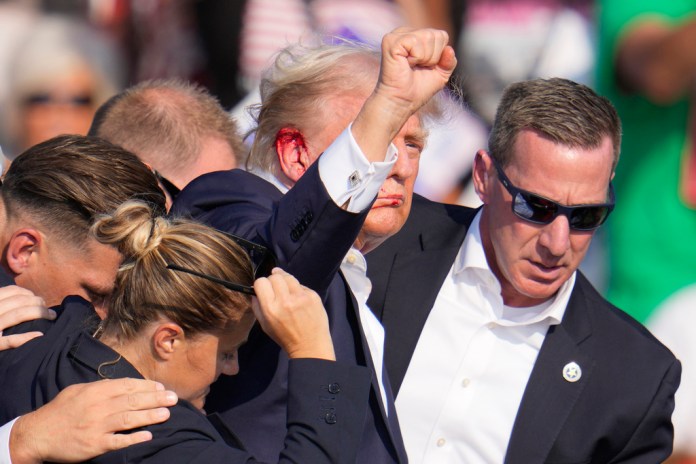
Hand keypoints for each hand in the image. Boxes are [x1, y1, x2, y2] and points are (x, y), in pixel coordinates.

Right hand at [0, 285, 53, 350]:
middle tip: (48, 310)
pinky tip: (39, 335)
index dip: (27, 293)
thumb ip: (2, 304)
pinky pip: (10, 341)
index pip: (10, 291)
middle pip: (18, 301)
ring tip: (51, 316)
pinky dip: (25, 337)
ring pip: (18, 315)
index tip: (36, 299)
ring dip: (39, 313)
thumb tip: (22, 297)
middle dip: (38, 303)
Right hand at [9, 378, 177, 463]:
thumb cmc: (60, 411)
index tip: (162, 388)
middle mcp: (98, 407)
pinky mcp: (94, 445)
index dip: (147, 387)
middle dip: (156, 399)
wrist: (37, 434)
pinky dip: (134, 438)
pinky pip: (118, 441)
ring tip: (167, 414)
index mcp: (95, 391)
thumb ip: (101, 386)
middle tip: (174, 398)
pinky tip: (148, 436)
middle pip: (132, 401)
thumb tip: (124, 383)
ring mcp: (96, 426)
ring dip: (150, 416)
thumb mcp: (78, 390)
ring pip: (129, 419)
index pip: (127, 386)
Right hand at [253, 268, 335, 359]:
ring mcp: (301, 297)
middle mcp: (285, 300)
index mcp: (271, 308)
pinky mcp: (313, 296)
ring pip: (289, 277)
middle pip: (275, 276)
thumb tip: (254, 291)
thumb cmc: (285, 337)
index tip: (263, 288)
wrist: (310, 346)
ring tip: (286, 288)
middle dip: (273, 280)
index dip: (260, 284)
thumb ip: (257, 307)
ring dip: (285, 280)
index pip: (261, 282)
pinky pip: (301, 285)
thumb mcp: (265, 326)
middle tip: (275, 288)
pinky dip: (298, 289)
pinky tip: (299, 299)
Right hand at [376, 27, 455, 115]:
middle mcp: (405, 32)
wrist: (401, 102)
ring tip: (411, 67)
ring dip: (424, 58)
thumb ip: (449, 61)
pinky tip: (405, 64)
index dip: (438, 55)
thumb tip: (449, 49)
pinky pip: (415, 41)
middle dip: (432, 57)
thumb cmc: (417, 90)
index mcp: (416, 36)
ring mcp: (396, 36)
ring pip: (427, 36)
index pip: (441, 35)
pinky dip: (416, 57)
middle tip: (417, 68)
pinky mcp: (391, 41)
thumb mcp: (440, 75)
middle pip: (436, 35)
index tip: (424, 67)